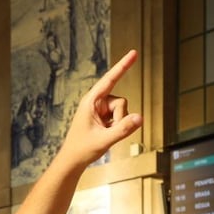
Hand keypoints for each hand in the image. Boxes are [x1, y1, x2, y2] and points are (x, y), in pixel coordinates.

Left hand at [57, 50, 142, 167]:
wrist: (73, 160)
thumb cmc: (82, 149)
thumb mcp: (104, 140)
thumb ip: (123, 129)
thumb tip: (140, 118)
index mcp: (90, 101)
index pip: (110, 79)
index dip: (123, 66)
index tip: (134, 53)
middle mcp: (96, 102)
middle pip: (121, 101)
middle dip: (121, 116)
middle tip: (109, 132)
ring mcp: (101, 110)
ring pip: (122, 110)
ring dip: (119, 123)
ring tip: (106, 134)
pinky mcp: (104, 117)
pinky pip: (120, 118)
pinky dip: (118, 127)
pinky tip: (106, 134)